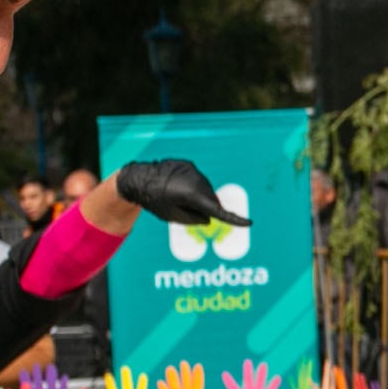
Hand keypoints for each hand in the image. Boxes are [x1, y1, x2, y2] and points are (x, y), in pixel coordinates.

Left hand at [112, 159, 243, 227]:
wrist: (138, 179)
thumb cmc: (155, 202)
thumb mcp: (174, 217)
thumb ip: (195, 219)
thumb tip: (210, 218)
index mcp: (193, 196)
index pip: (218, 211)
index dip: (234, 219)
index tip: (249, 223)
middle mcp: (196, 181)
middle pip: (211, 199)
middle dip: (207, 207)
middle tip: (190, 212)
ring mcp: (193, 170)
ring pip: (205, 188)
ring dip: (199, 196)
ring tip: (178, 197)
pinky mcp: (189, 164)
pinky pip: (197, 179)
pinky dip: (193, 186)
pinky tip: (177, 187)